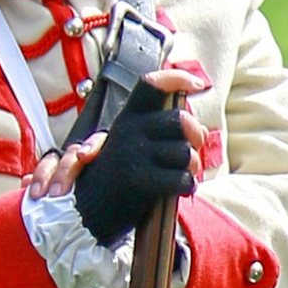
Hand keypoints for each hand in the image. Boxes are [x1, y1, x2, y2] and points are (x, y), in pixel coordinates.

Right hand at [71, 65, 208, 245]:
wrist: (85, 209)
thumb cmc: (118, 175)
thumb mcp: (133, 144)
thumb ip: (163, 132)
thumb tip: (202, 129)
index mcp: (128, 117)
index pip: (152, 85)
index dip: (178, 79)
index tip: (200, 84)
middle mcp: (130, 130)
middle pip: (180, 120)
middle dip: (196, 135)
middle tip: (195, 147)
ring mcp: (133, 155)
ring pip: (185, 152)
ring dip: (193, 166)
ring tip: (185, 173)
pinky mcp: (139, 181)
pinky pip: (180, 178)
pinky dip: (187, 185)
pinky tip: (182, 188)